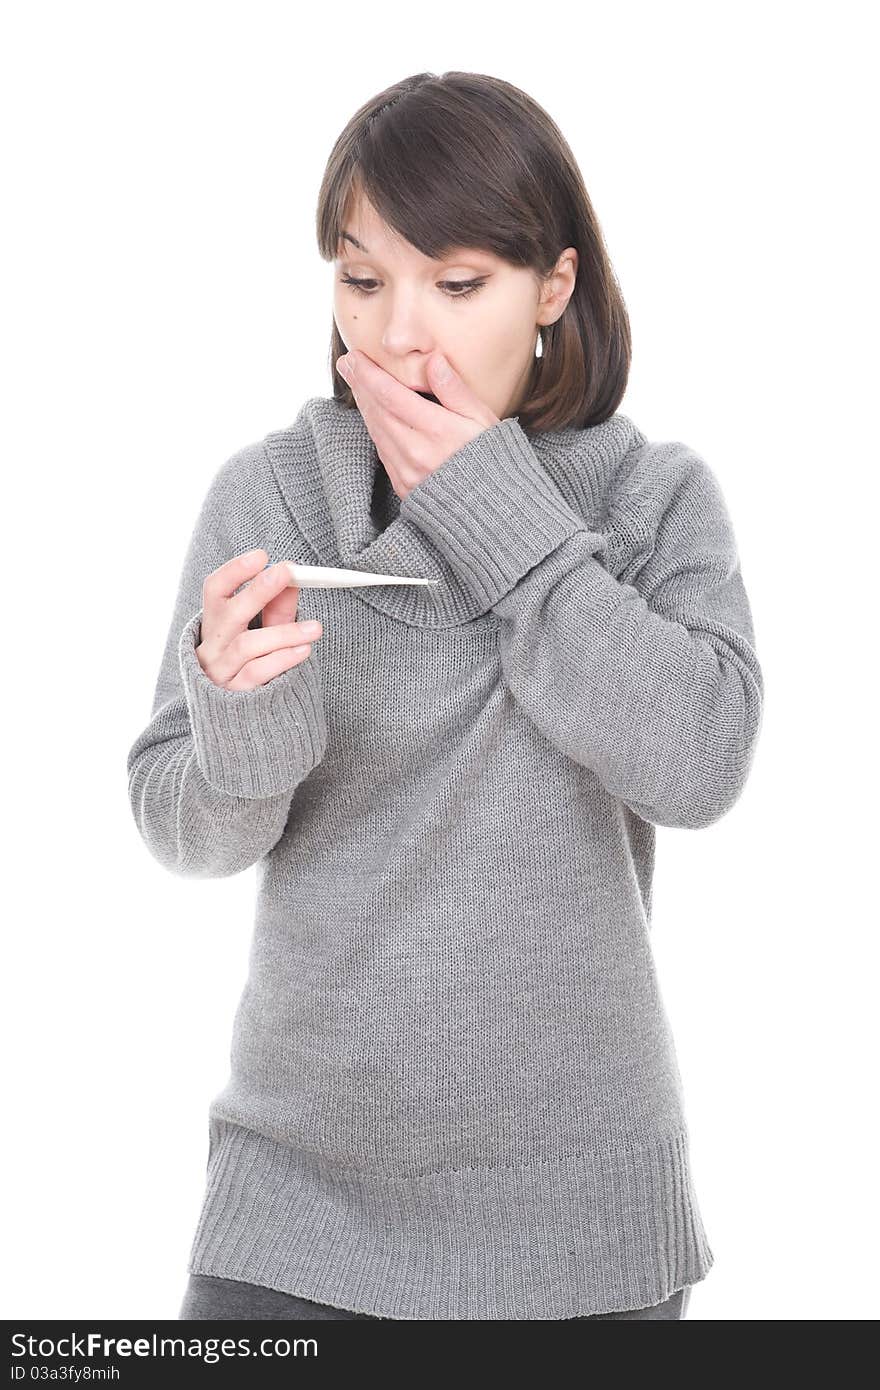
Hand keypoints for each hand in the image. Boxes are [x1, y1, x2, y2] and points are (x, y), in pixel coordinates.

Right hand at [196, 549, 323, 690]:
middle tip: (286, 573)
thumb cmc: (247, 667)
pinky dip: (282, 660)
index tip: (261, 556)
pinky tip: (304, 651)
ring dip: (284, 632)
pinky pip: (257, 673)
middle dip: (258, 590)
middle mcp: (212, 645)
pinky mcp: (234, 696)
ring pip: (248, 645)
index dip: (235, 571)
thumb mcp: (261, 633)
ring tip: (315, 628)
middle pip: (230, 613)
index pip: (215, 589)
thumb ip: (275, 610)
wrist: (237, 723)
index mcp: (215, 623)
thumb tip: (292, 577)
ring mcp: (220, 671)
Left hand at [335, 348, 499, 500]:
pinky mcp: (403, 486)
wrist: (490, 506)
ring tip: (357, 383)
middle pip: (377, 411)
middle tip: (347, 363)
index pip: (390, 395)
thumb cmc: (491, 458)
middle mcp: (416, 452)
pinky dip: (374, 428)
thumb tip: (433, 360)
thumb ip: (455, 390)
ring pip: (376, 431)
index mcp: (436, 431)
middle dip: (360, 385)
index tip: (355, 357)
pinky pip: (382, 451)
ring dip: (364, 405)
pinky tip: (372, 414)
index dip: (369, 374)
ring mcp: (407, 472)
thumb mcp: (482, 419)